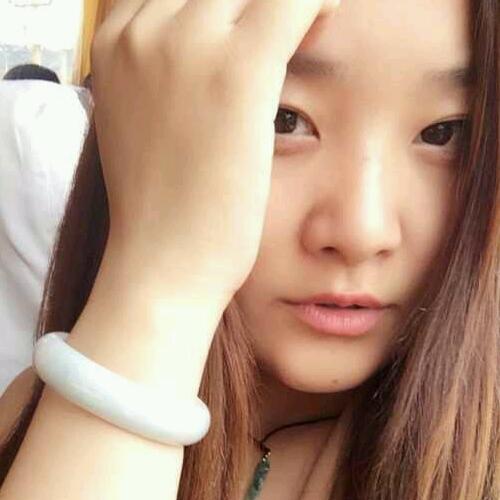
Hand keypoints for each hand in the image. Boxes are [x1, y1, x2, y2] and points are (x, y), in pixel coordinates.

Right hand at [90, 0, 339, 306]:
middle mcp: (144, 30)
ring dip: (284, 4)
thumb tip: (213, 58)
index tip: (252, 22)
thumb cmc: (164, 207)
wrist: (162, 262)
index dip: (221, 4)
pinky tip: (329, 16)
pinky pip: (292, 0)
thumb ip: (167, 80)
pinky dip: (314, 2)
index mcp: (116, 43)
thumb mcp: (146, 126)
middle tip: (282, 27)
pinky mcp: (238, 72)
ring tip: (305, 26)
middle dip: (251, 3)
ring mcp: (188, 45)